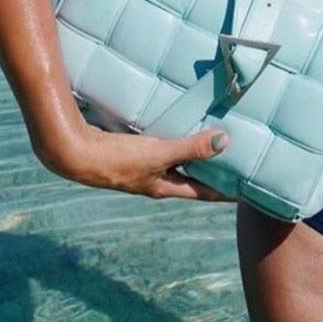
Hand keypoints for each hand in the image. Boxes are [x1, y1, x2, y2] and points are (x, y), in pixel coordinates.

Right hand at [38, 123, 234, 201]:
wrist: (74, 154)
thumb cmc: (117, 159)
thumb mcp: (158, 154)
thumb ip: (191, 148)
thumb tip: (225, 141)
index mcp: (165, 187)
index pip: (205, 193)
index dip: (227, 191)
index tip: (249, 190)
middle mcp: (157, 181)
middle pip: (194, 178)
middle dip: (214, 172)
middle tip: (238, 161)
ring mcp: (144, 168)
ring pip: (178, 163)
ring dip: (196, 156)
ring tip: (215, 142)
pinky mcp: (133, 154)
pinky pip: (164, 149)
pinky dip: (177, 142)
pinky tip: (180, 128)